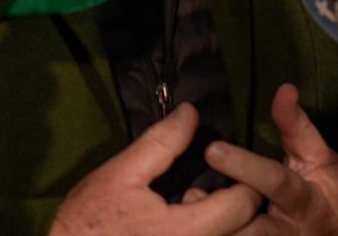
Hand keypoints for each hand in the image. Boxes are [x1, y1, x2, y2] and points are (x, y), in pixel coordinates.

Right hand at [49, 104, 262, 235]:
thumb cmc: (91, 219)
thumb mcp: (122, 173)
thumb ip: (161, 144)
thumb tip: (191, 113)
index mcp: (186, 231)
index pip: (241, 207)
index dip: (245, 181)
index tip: (230, 164)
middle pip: (241, 229)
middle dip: (235, 204)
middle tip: (205, 186)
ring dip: (219, 221)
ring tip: (190, 205)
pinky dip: (205, 231)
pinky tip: (179, 223)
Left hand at [201, 84, 337, 234]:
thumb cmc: (331, 189)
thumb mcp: (319, 155)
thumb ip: (296, 125)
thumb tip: (284, 88)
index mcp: (305, 200)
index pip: (275, 182)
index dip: (245, 166)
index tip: (213, 150)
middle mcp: (288, 230)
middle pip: (252, 227)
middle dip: (223, 214)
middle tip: (192, 196)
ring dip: (215, 231)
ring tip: (189, 207)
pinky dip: (216, 234)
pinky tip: (192, 224)